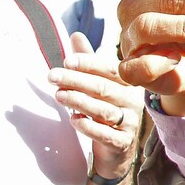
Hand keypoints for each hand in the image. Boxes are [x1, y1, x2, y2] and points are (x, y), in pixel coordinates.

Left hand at [49, 32, 142, 177]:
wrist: (117, 149)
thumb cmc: (106, 110)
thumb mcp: (99, 84)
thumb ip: (89, 62)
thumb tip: (76, 34)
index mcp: (128, 84)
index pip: (110, 70)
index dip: (89, 64)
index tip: (66, 60)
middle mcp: (132, 101)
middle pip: (103, 88)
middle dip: (76, 81)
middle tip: (51, 76)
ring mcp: (129, 122)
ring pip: (103, 110)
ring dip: (79, 101)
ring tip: (58, 96)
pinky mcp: (122, 142)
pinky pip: (105, 134)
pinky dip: (88, 126)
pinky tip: (74, 120)